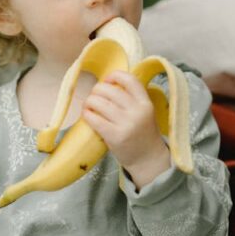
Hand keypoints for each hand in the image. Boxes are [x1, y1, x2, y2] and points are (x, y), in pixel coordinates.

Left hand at [82, 70, 170, 187]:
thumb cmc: (142, 133)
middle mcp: (137, 111)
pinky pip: (94, 119)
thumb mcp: (144, 113)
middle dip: (97, 90)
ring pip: (99, 102)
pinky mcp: (114, 136)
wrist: (147, 159)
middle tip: (95, 97)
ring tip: (89, 106)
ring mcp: (125, 124)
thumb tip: (107, 84)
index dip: (114, 76)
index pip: (129, 80)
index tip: (107, 80)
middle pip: (109, 90)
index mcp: (145, 103)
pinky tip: (87, 115)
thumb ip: (131, 99)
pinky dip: (87, 114)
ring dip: (89, 101)